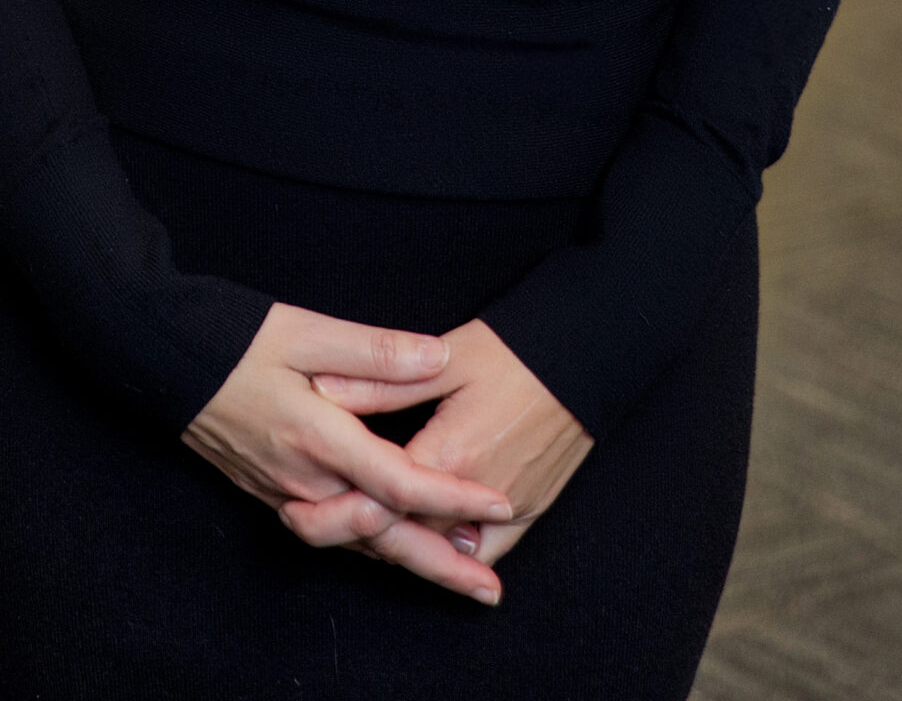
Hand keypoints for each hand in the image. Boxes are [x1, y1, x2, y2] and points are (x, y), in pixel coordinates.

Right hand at [181, 302, 515, 603]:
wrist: (165, 362)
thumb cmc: (235, 341)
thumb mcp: (307, 332)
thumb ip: (375, 350)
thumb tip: (437, 355)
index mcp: (318, 439)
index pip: (399, 483)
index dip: (454, 497)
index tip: (501, 503)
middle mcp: (304, 480)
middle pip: (383, 538)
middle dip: (442, 566)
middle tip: (491, 591)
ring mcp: (284, 493)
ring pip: (357, 543)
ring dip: (410, 562)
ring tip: (458, 575)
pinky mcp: (272, 493)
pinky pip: (332, 534)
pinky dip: (369, 546)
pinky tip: (393, 547)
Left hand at [289, 318, 593, 589]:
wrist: (585, 354)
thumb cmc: (514, 350)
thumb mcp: (444, 359)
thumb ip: (381, 385)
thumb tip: (323, 391)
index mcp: (449, 454)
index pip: (382, 498)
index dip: (346, 499)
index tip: (316, 494)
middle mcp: (478, 494)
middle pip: (409, 531)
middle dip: (372, 525)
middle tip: (334, 513)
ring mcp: (509, 508)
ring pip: (445, 547)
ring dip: (413, 540)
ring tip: (377, 525)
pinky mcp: (532, 510)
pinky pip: (488, 550)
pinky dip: (460, 550)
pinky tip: (438, 539)